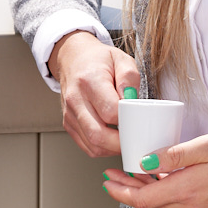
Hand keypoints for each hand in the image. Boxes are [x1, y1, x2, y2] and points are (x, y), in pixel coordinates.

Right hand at [49, 30, 139, 158]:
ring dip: (112, 149)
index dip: (128, 119)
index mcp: (89, 81)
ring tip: (126, 139)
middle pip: (98, 134)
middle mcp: (76, 99)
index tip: (138, 119)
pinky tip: (113, 141)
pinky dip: (103, 149)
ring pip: (92, 145)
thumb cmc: (98, 60)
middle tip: (136, 138)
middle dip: (121, 143)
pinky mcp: (68, 124)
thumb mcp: (120, 58)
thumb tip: (132, 100)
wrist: (73, 58)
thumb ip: (130, 77)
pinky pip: (87, 146)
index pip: (110, 111)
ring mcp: (70, 114)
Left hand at [102, 131, 207, 207]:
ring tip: (132, 172)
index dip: (119, 191)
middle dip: (127, 189)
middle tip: (112, 174)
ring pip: (164, 202)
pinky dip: (164, 190)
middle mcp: (192, 207)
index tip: (106, 178)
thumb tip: (143, 161)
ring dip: (145, 190)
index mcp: (188, 191)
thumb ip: (175, 155)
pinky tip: (161, 176)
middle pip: (149, 203)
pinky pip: (179, 202)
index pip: (141, 200)